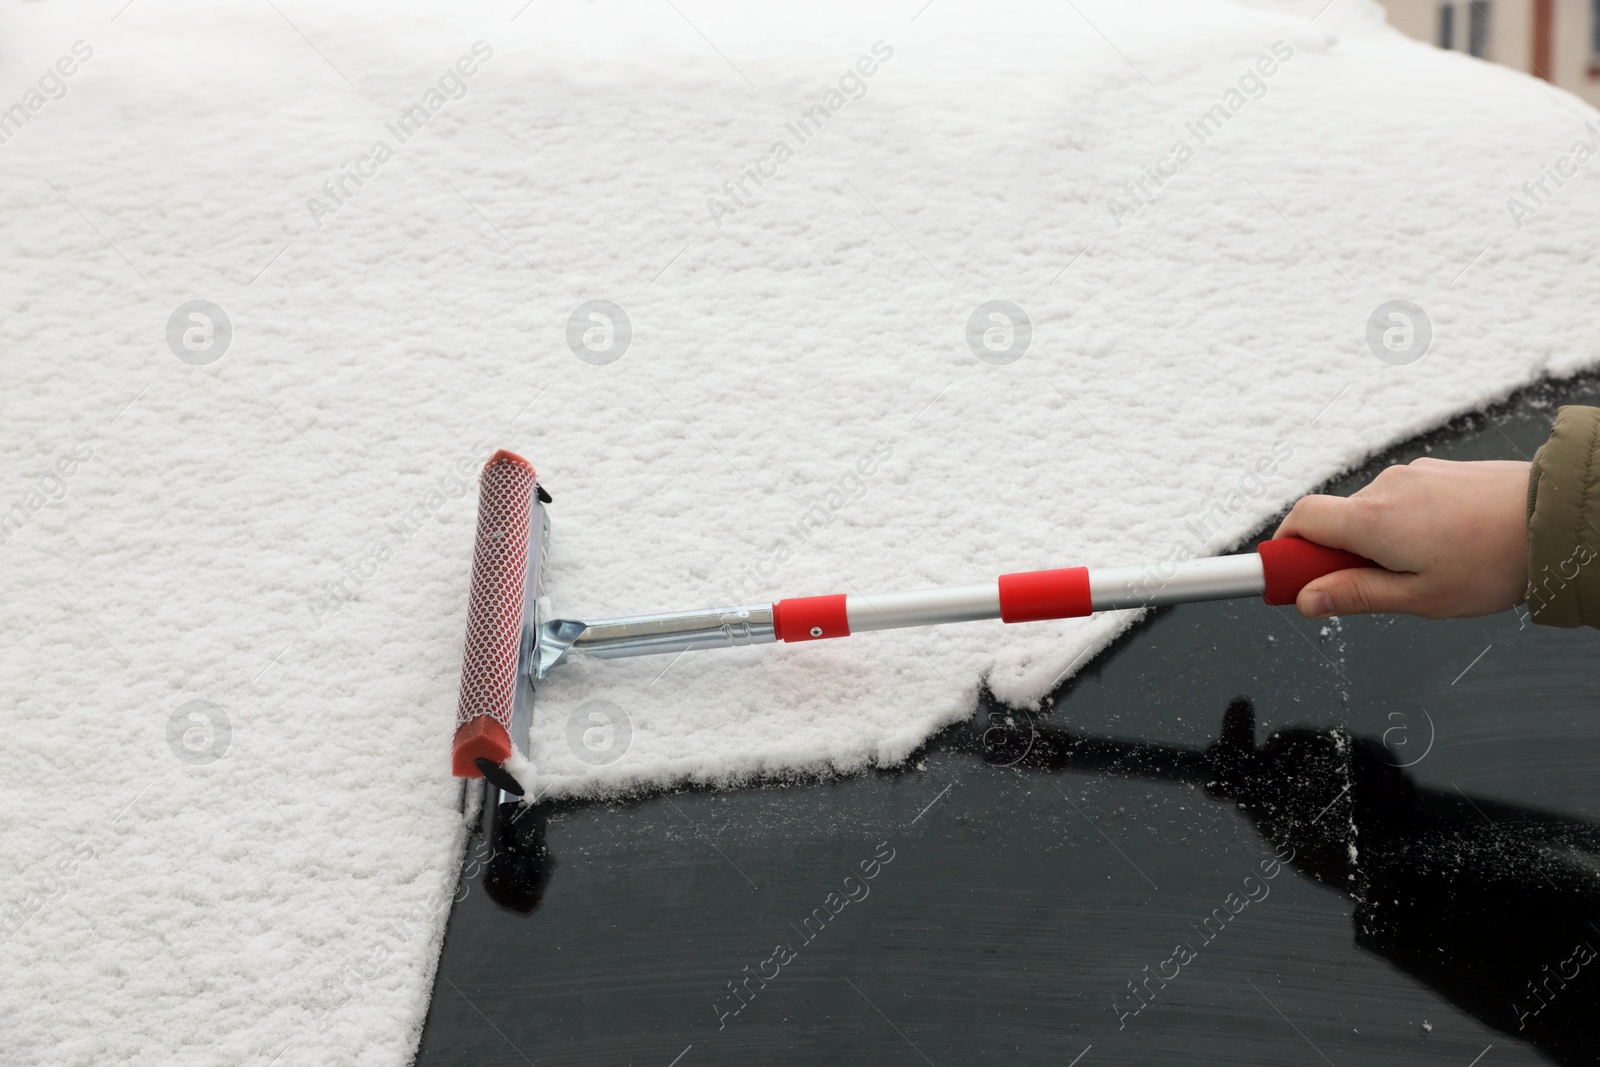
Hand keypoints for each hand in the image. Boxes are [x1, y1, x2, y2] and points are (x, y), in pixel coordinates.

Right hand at [1273, 458, 1528, 618]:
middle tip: (1365, 589)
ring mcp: (1414, 475)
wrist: (1557, 517)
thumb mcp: (1419, 597)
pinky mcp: (1438, 471)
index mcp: (1371, 519)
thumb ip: (1356, 596)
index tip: (1285, 576)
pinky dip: (1404, 525)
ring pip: (1371, 512)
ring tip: (1422, 571)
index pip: (1300, 520)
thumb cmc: (1493, 562)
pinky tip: (1442, 548)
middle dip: (1337, 554)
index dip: (1284, 548)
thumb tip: (1307, 601)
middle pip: (1334, 520)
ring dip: (1376, 541)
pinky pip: (1402, 500)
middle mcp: (1385, 488)